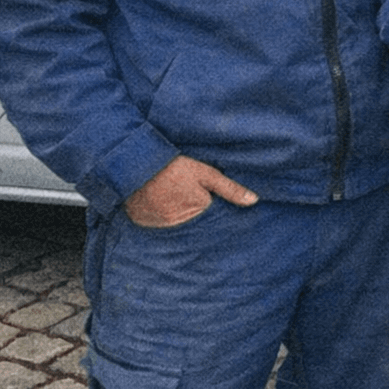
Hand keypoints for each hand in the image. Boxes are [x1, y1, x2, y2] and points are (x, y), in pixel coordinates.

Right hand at [124, 154, 257, 227]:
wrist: (133, 164)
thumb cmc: (173, 166)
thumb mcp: (205, 172)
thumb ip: (229, 188)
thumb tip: (254, 201)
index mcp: (197, 208)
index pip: (210, 207)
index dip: (206, 195)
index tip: (196, 186)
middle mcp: (178, 221)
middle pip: (193, 216)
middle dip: (191, 204)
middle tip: (179, 187)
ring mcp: (159, 224)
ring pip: (175, 220)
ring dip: (174, 210)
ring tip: (167, 192)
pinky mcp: (143, 223)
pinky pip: (156, 222)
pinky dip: (157, 213)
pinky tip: (155, 199)